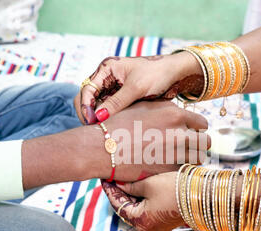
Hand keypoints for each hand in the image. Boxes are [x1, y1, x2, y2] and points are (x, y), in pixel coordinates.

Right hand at [75, 52, 203, 123]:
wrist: (176, 75)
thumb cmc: (157, 74)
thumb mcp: (136, 88)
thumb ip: (117, 102)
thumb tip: (98, 118)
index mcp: (107, 69)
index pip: (87, 89)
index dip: (85, 106)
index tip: (91, 121)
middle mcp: (107, 79)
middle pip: (88, 99)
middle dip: (89, 114)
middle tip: (96, 129)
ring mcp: (113, 90)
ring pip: (97, 107)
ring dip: (99, 119)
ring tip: (105, 131)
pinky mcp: (121, 100)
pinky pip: (109, 111)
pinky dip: (109, 120)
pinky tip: (112, 129)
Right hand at [94, 100, 209, 181]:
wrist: (102, 147)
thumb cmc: (118, 125)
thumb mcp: (143, 107)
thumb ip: (165, 109)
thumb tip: (177, 111)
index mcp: (175, 113)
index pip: (202, 123)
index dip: (197, 129)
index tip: (191, 134)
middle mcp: (179, 131)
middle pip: (205, 141)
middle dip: (199, 145)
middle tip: (189, 148)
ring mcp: (176, 152)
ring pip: (198, 158)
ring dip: (192, 159)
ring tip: (180, 159)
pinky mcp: (168, 169)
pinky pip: (184, 170)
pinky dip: (178, 170)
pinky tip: (167, 168)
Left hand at [101, 172, 182, 230]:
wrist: (203, 194)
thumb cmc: (175, 189)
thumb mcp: (149, 184)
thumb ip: (130, 186)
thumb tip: (118, 184)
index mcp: (140, 221)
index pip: (118, 205)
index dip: (110, 191)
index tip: (105, 178)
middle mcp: (147, 228)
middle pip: (127, 209)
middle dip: (121, 193)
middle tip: (113, 177)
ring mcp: (157, 226)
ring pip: (138, 209)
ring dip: (132, 195)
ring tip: (125, 179)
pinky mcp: (166, 221)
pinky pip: (149, 210)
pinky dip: (143, 199)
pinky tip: (141, 186)